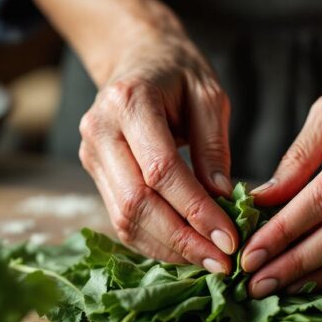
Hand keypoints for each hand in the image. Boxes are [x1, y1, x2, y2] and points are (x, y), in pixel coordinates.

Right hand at [78, 33, 238, 273]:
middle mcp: (100, 131)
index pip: (161, 171)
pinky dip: (153, 242)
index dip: (196, 210)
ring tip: (208, 262)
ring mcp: (91, 155)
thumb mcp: (209, 96)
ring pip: (124, 218)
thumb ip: (213, 146)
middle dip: (183, 239)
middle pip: (136, 202)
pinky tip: (185, 251)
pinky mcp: (94, 173)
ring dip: (168, 248)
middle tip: (223, 262)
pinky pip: (121, 219)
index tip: (230, 238)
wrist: (137, 58)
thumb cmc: (178, 73)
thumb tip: (222, 198)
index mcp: (129, 102)